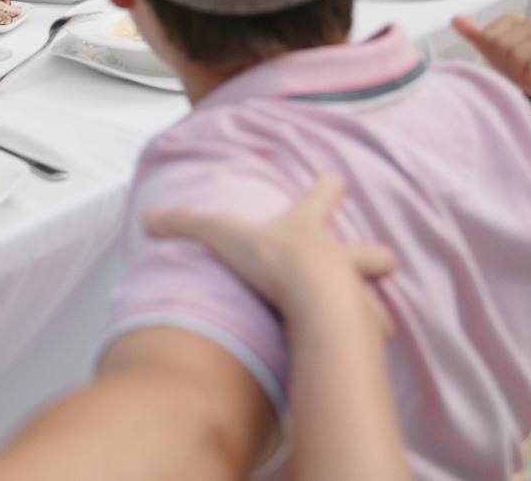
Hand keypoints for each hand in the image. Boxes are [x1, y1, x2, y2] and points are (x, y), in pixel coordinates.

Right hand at [145, 175, 397, 332]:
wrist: (314, 301)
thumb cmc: (274, 261)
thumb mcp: (221, 234)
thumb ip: (185, 224)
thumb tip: (148, 218)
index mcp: (306, 233)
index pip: (317, 202)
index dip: (325, 190)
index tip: (337, 178)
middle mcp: (337, 259)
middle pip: (367, 253)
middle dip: (373, 256)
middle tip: (382, 259)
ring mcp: (354, 293)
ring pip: (375, 298)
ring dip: (372, 305)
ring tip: (368, 318)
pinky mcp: (361, 328)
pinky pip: (370, 336)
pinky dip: (366, 342)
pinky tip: (359, 353)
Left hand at [452, 12, 530, 103]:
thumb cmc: (517, 66)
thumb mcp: (491, 51)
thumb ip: (474, 35)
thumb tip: (455, 19)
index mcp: (516, 19)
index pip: (489, 37)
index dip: (493, 53)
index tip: (504, 58)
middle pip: (502, 45)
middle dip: (506, 63)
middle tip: (517, 67)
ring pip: (518, 56)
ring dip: (519, 71)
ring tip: (527, 70)